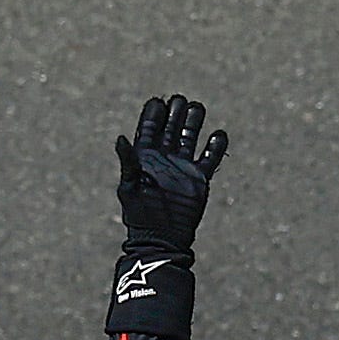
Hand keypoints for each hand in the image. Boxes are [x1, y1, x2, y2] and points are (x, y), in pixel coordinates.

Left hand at [115, 94, 227, 254]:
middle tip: (179, 100)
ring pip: (190, 136)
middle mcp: (165, 158)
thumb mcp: (129, 187)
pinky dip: (216, 146)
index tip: (157, 102)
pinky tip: (219, 134)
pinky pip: (210, 158)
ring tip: (197, 107)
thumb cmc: (140, 215)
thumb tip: (120, 138)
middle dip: (176, 111)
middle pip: (171, 127)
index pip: (149, 128)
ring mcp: (183, 167)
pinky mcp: (199, 179)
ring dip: (194, 121)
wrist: (160, 239)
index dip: (153, 113)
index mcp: (145, 157)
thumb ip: (128, 162)